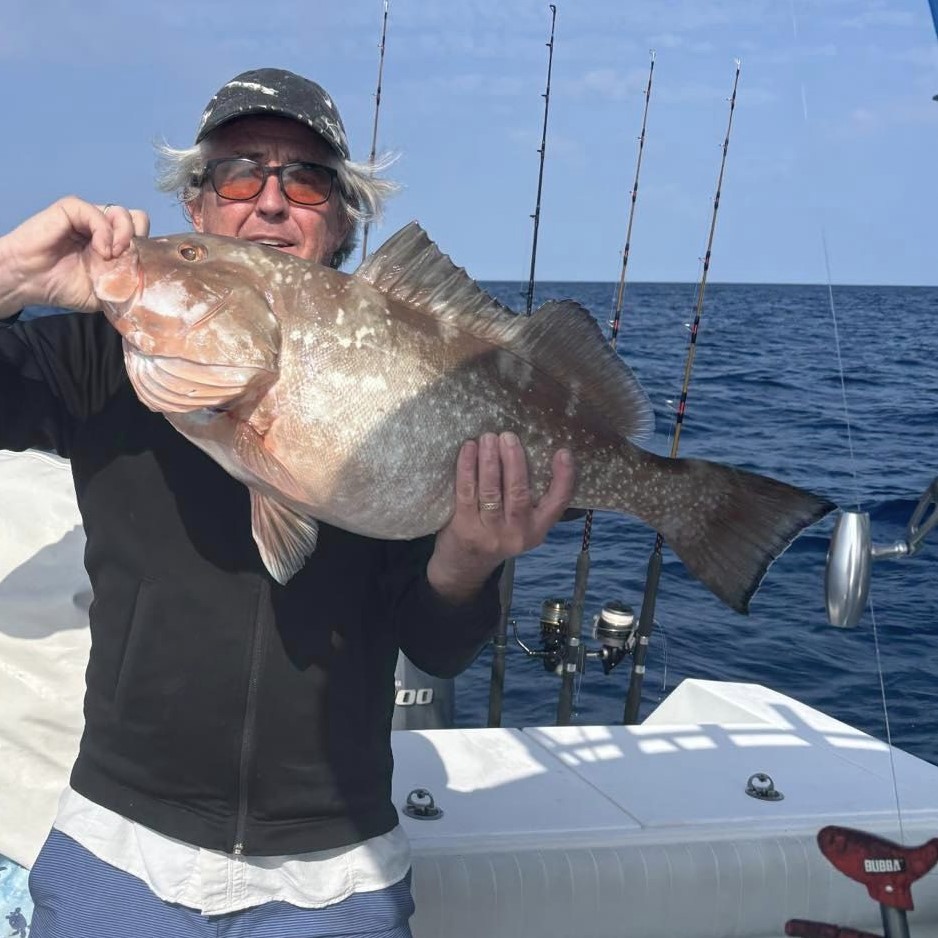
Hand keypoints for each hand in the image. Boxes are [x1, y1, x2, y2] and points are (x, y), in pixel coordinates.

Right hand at [0, 197, 148, 317]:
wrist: (29, 281)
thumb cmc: (64, 287)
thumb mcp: (106, 291)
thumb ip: (127, 280)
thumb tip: (149, 273)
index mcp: (113, 245)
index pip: (143, 236)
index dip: (146, 250)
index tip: (138, 269)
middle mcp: (104, 228)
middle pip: (138, 220)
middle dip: (138, 240)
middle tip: (126, 260)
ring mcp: (89, 217)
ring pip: (124, 214)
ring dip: (124, 237)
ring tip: (111, 257)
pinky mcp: (73, 209)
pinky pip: (100, 213)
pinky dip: (106, 232)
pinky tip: (101, 251)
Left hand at [427, 432, 575, 603]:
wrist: (464, 566)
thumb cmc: (496, 533)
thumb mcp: (521, 525)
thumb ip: (530, 500)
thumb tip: (530, 450)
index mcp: (537, 530)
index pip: (557, 503)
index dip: (563, 478)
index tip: (563, 452)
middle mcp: (516, 534)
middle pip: (518, 493)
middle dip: (514, 461)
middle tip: (509, 436)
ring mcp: (489, 533)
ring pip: (491, 491)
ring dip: (489, 461)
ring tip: (488, 438)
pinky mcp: (465, 528)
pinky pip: (467, 492)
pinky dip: (467, 468)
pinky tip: (468, 449)